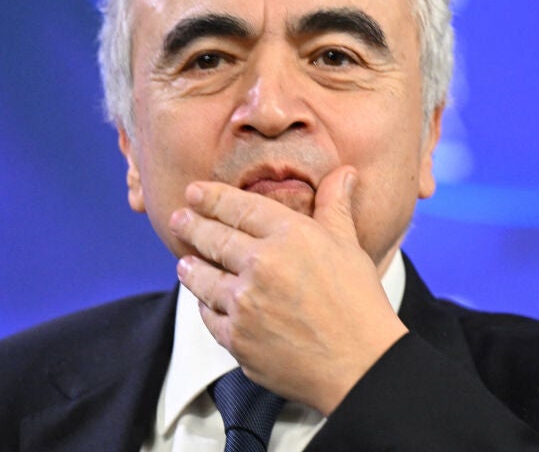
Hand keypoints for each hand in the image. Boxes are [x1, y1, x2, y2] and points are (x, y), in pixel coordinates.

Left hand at [169, 166, 408, 414]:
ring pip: (203, 279)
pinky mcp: (237, 338)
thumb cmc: (360, 304)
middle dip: (191, 226)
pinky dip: (205, 306)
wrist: (361, 365)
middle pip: (213, 239)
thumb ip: (335, 206)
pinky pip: (210, 316)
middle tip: (177, 219)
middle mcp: (261, 265)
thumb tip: (344, 173)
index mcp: (288, 236)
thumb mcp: (349, 245)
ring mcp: (245, 304)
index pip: (238, 207)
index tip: (193, 192)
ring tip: (184, 262)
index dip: (211, 197)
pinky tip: (205, 301)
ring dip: (191, 268)